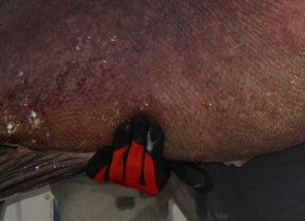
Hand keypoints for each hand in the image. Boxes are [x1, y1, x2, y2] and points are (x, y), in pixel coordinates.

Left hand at [85, 114, 211, 193]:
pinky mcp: (100, 172)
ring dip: (121, 143)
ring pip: (116, 165)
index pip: (153, 171)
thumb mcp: (176, 163)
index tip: (155, 129)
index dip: (153, 150)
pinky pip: (97, 170)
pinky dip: (100, 158)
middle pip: (134, 165)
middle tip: (141, 119)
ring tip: (127, 124)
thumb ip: (189, 171)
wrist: (134, 161)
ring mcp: (116, 177)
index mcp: (155, 182)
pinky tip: (106, 145)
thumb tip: (207, 185)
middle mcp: (134, 183)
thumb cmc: (159, 157)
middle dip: (137, 141)